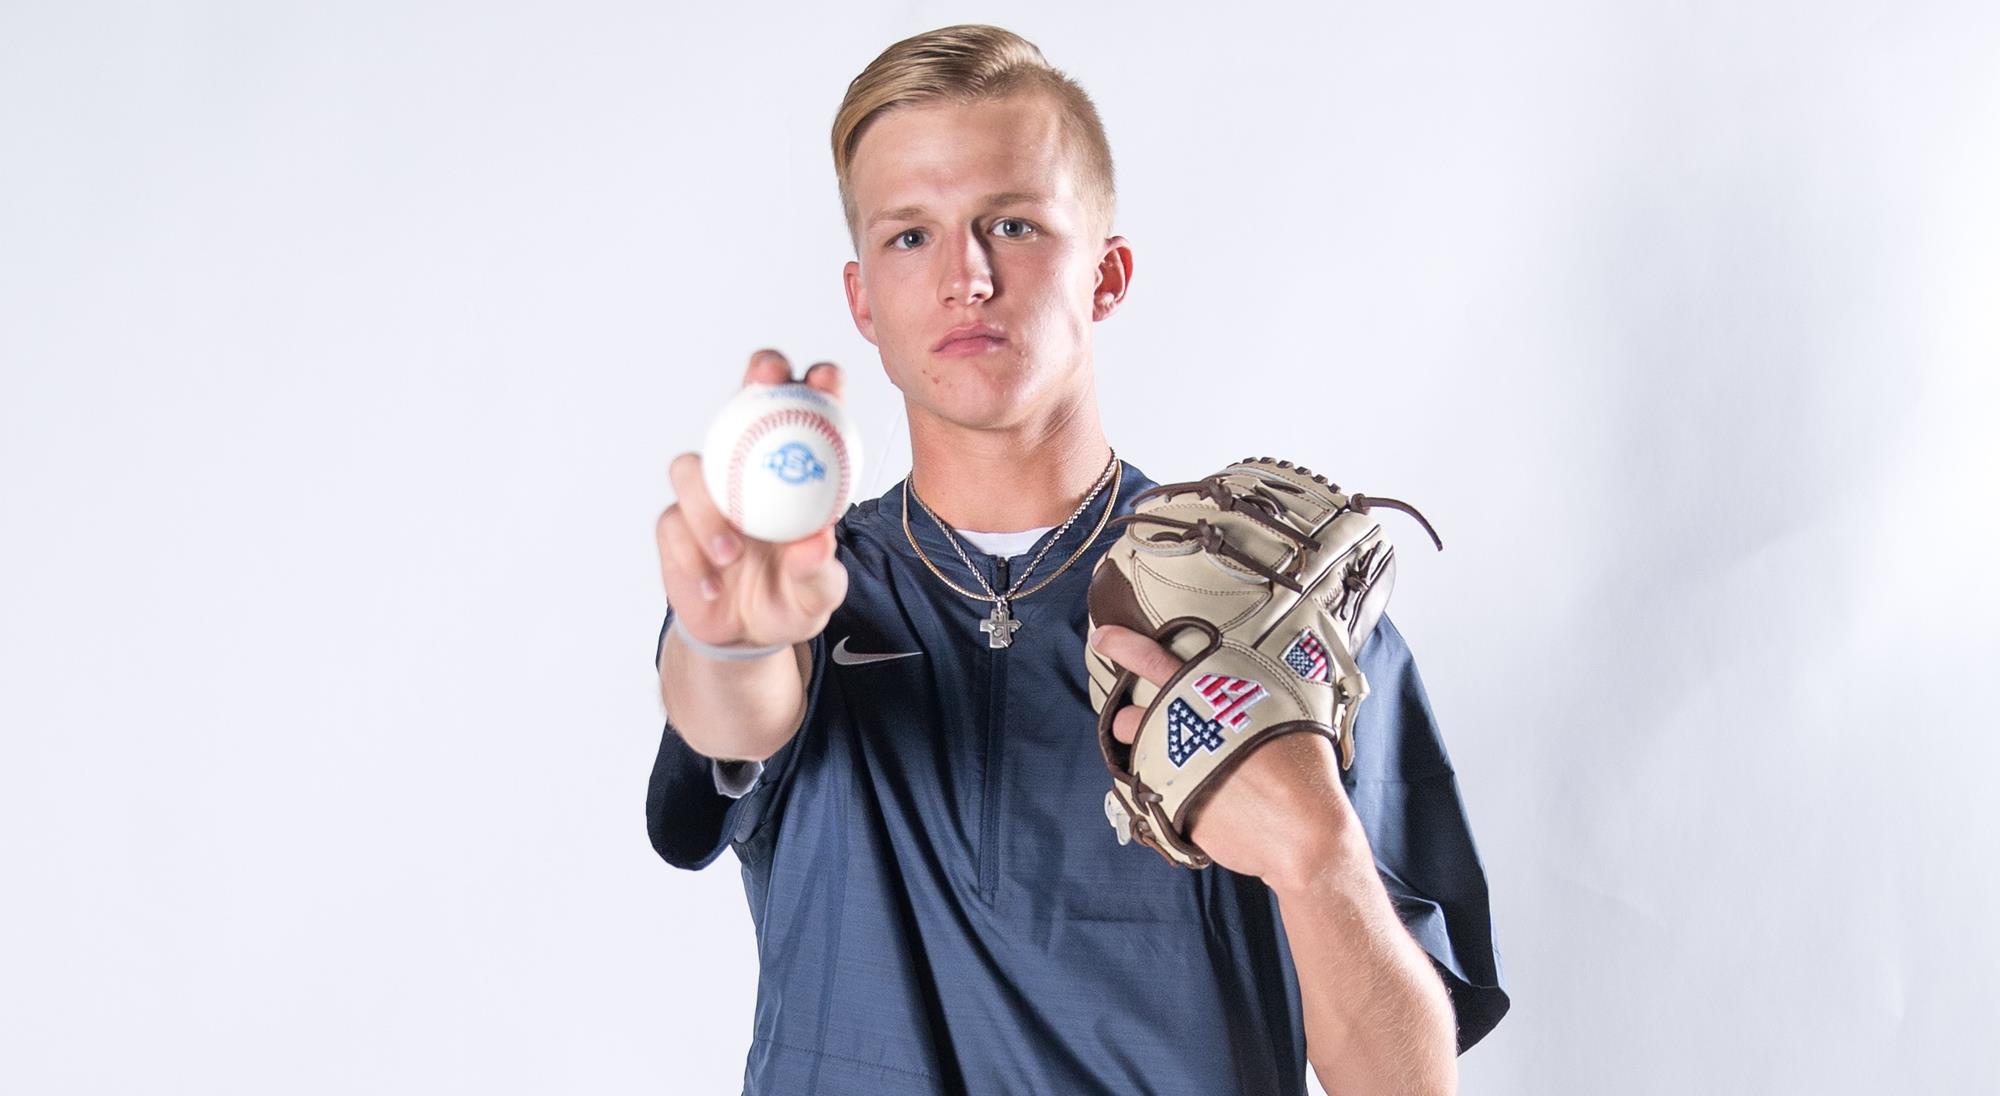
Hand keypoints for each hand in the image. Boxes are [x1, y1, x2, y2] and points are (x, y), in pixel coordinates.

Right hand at [655, 350, 851, 647]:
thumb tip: (815, 543)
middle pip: (746, 401)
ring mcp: (705, 491)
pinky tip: (713, 584)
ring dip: (709, 507)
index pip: (810, 411)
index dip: (819, 383)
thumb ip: (818, 571)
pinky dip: (692, 556)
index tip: (826, 382)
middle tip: (766, 381)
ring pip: (691, 467)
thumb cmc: (791, 597)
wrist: (746, 633)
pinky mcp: (674, 523)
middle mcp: (747, 466)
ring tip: (732, 553)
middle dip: (757, 377)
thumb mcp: (817, 594)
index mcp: (794, 470)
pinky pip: (673, 525)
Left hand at [1087, 624, 1363, 887]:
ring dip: (1143, 754)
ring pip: (1133, 751)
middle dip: (1128, 721)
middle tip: (1141, 727)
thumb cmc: (1305, 771)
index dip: (1124, 646)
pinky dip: (1162, 792)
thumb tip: (1255, 688)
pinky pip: (1148, 792)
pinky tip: (1189, 797)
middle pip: (1129, 716)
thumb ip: (1258, 695)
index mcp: (1212, 696)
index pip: (1156, 661)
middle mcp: (1183, 727)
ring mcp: (1171, 767)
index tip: (1101, 637)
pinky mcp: (1168, 804)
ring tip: (1170, 764)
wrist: (1300, 833)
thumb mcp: (1287, 713)